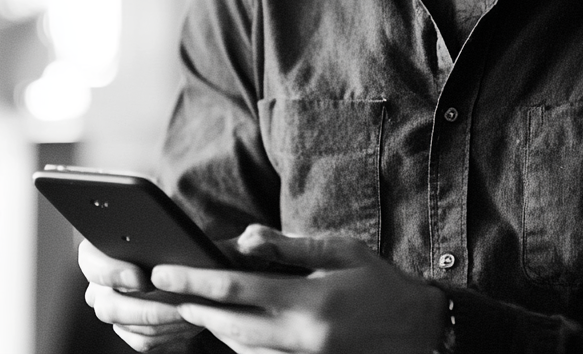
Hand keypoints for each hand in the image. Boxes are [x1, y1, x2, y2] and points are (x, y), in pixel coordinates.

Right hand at [78, 238, 203, 351]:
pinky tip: (190, 323)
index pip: (91, 263)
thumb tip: (208, 238)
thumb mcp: (175, 228)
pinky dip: (167, 334)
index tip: (141, 278)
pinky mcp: (129, 329)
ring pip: (126, 325)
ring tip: (192, 313)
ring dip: (162, 322)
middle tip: (176, 305)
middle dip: (144, 308)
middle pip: (106, 306)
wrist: (190, 261)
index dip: (113, 273)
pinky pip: (142, 340)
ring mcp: (112, 309)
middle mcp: (99, 284)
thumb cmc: (177, 238)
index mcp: (98, 251)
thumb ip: (173, 230)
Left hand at [152, 225, 445, 353]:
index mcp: (308, 301)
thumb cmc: (380, 283)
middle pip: (229, 326)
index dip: (195, 281)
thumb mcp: (342, 251)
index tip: (164, 272)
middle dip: (193, 308)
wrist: (420, 331)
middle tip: (162, 292)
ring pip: (241, 348)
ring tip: (189, 306)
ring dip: (213, 327)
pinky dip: (239, 343)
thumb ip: (291, 247)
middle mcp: (301, 337)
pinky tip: (227, 326)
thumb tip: (246, 239)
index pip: (236, 290)